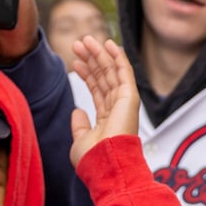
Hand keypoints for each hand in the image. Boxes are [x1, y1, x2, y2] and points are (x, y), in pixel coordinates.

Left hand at [69, 36, 138, 167]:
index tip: (75, 62)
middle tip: (78, 44)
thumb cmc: (93, 159)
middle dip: (91, 60)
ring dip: (99, 54)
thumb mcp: (80, 140)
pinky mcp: (130, 98)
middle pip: (103, 78)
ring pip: (111, 72)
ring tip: (85, 40)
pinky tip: (109, 44)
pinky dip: (118, 57)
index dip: (86, 74)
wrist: (104, 165)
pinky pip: (124, 72)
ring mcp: (124, 103)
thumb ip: (80, 125)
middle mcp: (117, 109)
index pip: (96, 90)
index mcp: (107, 120)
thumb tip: (77, 111)